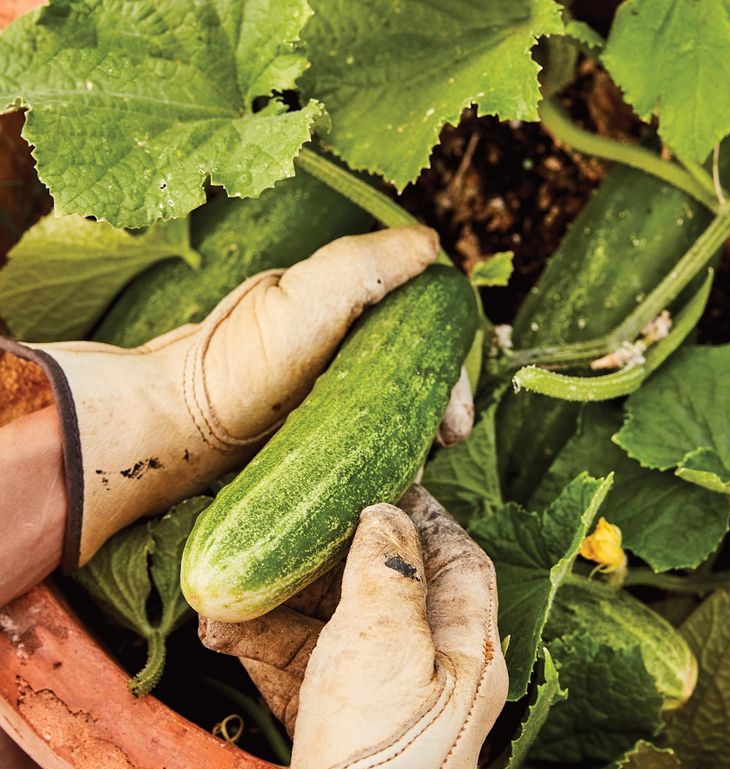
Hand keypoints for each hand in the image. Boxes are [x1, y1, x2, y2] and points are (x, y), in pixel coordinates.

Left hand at [0, 227, 438, 570]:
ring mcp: (333, 387)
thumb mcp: (306, 299)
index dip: (451, 368)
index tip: (454, 413)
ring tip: (416, 465)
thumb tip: (431, 243)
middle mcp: (348, 342)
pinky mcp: (319, 426)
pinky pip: (369, 438)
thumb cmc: (243, 358)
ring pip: (398, 408)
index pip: (425, 327)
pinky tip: (392, 474)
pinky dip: (388, 454)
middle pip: (419, 373)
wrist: (186, 425)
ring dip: (418, 434)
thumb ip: (366, 264)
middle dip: (442, 408)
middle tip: (447, 442)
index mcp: (352, 304)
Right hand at [201, 485, 507, 768]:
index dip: (424, 515)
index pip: (457, 558)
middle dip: (330, 560)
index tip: (380, 483)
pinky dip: (266, 647)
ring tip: (232, 591)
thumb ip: (388, 568)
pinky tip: (223, 632)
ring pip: (335, 628)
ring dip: (281, 606)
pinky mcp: (339, 727)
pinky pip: (306, 669)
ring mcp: (383, 700)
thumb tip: (386, 513)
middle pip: (386, 588)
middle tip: (287, 531)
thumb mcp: (387, 641)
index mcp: (464, 645)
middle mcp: (430, 670)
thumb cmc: (380, 755)